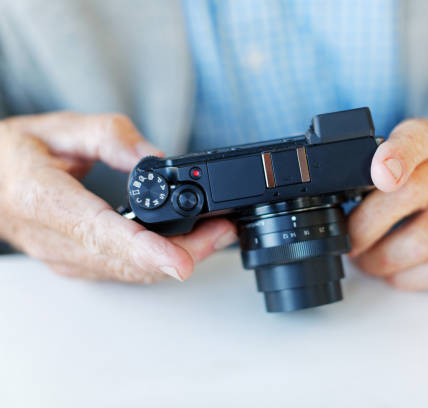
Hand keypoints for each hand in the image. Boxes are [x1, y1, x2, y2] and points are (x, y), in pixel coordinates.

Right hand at [0, 112, 236, 282]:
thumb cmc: (12, 153)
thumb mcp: (59, 128)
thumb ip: (109, 137)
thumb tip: (155, 156)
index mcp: (45, 201)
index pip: (102, 233)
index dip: (148, 251)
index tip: (183, 262)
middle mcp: (55, 240)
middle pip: (129, 261)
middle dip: (186, 251)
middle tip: (224, 229)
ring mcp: (66, 259)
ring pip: (131, 273)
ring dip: (179, 257)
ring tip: (215, 233)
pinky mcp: (76, 265)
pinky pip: (123, 271)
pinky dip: (158, 261)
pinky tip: (184, 245)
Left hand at [349, 119, 427, 289]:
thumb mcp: (404, 152)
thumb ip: (371, 167)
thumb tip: (331, 203)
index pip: (416, 140)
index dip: (397, 156)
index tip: (378, 174)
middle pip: (411, 195)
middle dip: (367, 227)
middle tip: (350, 242)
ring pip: (422, 241)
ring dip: (383, 260)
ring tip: (367, 261)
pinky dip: (409, 277)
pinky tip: (396, 272)